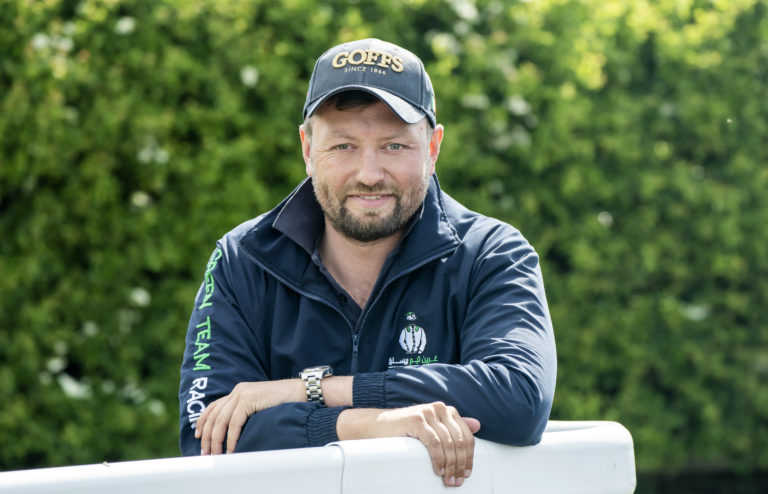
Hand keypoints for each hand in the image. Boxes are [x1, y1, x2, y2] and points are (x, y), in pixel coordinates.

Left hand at [195, 379, 303, 453]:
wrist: (300, 391)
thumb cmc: (283, 402)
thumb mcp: (259, 406)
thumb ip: (245, 412)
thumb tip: (233, 431)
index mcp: (238, 391)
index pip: (213, 406)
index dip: (202, 421)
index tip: (198, 436)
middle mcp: (237, 390)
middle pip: (214, 415)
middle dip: (207, 436)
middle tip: (206, 452)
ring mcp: (242, 393)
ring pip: (221, 421)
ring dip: (217, 440)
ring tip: (217, 455)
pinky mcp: (249, 399)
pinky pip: (234, 423)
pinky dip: (231, 438)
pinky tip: (232, 449)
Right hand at [337, 402, 480, 486]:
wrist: (376, 427)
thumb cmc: (405, 431)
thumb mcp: (432, 428)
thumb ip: (453, 426)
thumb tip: (478, 425)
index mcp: (447, 411)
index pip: (467, 436)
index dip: (469, 457)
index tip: (467, 473)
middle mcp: (440, 408)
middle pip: (459, 440)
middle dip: (460, 464)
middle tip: (457, 481)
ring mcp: (428, 413)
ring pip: (448, 443)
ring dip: (450, 465)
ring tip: (448, 479)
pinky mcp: (417, 419)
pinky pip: (434, 443)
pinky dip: (438, 459)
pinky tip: (438, 470)